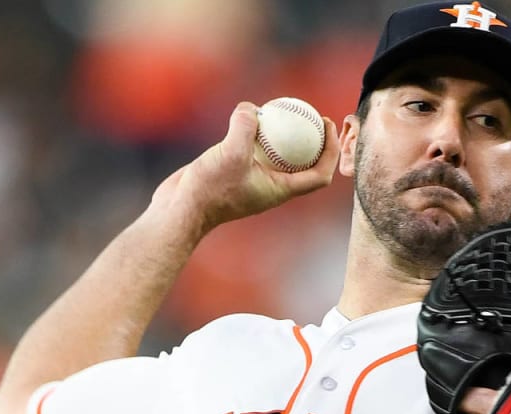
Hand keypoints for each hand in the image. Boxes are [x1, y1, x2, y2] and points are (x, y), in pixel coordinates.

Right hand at [152, 102, 340, 235]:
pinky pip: (254, 149)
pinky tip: (248, 115)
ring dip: (284, 135)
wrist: (179, 210)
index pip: (319, 175)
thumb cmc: (208, 190)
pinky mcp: (235, 171)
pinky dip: (257, 133)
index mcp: (280, 190)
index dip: (330, 151)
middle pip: (304, 163)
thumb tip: (252, 107)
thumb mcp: (230, 154)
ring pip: (278, 155)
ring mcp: (253, 179)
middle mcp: (271, 186)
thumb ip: (245, 128)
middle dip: (313, 139)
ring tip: (282, 109)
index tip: (327, 126)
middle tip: (311, 113)